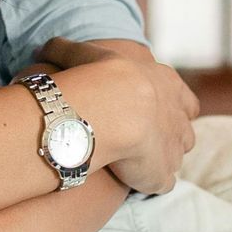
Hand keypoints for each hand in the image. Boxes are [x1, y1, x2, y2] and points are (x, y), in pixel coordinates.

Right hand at [35, 38, 197, 195]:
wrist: (110, 109)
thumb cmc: (97, 76)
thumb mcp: (84, 54)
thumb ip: (69, 51)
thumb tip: (46, 49)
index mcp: (169, 86)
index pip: (184, 100)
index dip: (172, 107)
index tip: (155, 112)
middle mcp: (178, 117)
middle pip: (185, 131)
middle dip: (171, 137)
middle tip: (145, 141)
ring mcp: (173, 148)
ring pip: (175, 157)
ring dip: (160, 160)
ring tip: (133, 163)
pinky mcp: (162, 174)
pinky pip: (162, 182)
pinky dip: (149, 182)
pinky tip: (129, 181)